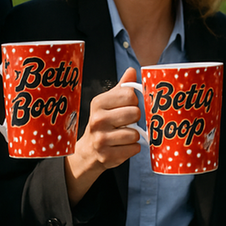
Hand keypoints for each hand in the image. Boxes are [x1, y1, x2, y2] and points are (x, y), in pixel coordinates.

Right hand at [64, 67, 141, 204]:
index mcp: (98, 103)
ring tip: (123, 135)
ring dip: (134, 135)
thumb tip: (133, 70)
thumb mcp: (109, 103)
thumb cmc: (104, 122)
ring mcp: (101, 139)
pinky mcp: (107, 155)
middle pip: (135, 113)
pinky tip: (123, 146)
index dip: (134, 102)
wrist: (89, 150)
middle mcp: (97, 120)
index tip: (127, 106)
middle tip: (127, 122)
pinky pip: (134, 148)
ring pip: (135, 133)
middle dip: (135, 119)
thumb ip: (122, 87)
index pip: (130, 95)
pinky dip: (132, 148)